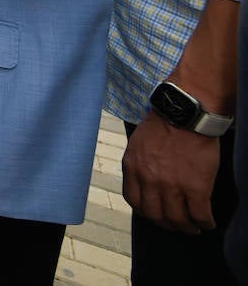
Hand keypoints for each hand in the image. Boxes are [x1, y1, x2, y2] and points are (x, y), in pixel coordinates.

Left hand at [123, 111, 221, 232]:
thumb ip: (139, 163)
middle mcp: (149, 180)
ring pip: (177, 219)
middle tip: (175, 225)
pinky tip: (209, 223)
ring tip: (194, 227)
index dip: (145, 211)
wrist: (186, 115)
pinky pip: (200, 214)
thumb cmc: (164, 123)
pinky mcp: (196, 188)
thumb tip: (144, 180)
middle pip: (154, 215)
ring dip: (186, 227)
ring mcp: (172, 186)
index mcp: (133, 168)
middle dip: (165, 224)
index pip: (134, 200)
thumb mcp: (138, 143)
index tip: (154, 214)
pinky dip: (206, 222)